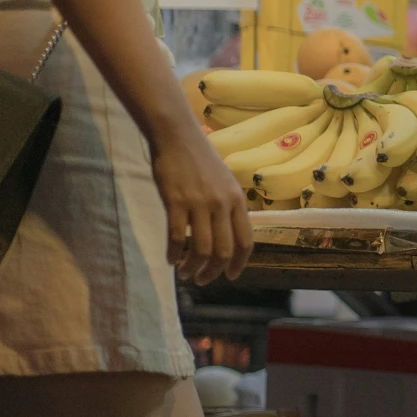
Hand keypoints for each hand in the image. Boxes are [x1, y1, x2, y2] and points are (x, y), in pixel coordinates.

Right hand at [150, 129, 251, 285]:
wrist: (177, 136)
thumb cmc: (200, 159)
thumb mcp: (224, 182)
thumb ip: (227, 207)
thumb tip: (226, 235)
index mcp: (237, 200)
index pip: (245, 241)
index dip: (239, 263)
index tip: (230, 276)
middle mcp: (222, 204)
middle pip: (223, 250)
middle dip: (213, 272)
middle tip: (203, 280)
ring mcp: (199, 203)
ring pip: (200, 249)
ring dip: (192, 267)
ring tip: (185, 273)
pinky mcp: (175, 201)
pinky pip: (176, 237)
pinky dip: (173, 254)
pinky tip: (171, 260)